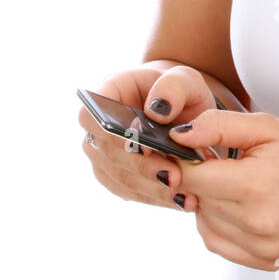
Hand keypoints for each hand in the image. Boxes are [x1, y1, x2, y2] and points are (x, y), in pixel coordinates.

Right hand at [78, 64, 220, 208]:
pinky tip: (184, 200)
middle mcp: (97, 128)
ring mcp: (104, 156)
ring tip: (184, 194)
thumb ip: (173, 88)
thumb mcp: (185, 79)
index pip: (91, 115)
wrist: (183, 112)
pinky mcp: (118, 178)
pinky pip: (133, 193)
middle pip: (107, 153)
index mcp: (106, 94)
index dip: (113, 134)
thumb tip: (157, 112)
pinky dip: (158, 198)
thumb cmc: (179, 91)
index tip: (145, 145)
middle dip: (142, 167)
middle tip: (174, 177)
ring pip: (121, 178)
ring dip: (152, 189)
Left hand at [166, 109, 278, 270]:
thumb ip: (219, 126)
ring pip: (204, 222)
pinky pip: (217, 243)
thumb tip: (178, 135)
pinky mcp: (263, 262)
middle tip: (227, 165)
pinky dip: (218, 224)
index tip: (191, 152)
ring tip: (239, 186)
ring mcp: (260, 248)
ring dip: (210, 202)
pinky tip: (239, 207)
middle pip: (197, 199)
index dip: (184, 162)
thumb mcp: (268, 127)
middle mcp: (256, 223)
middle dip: (203, 179)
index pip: (191, 178)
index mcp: (256, 185)